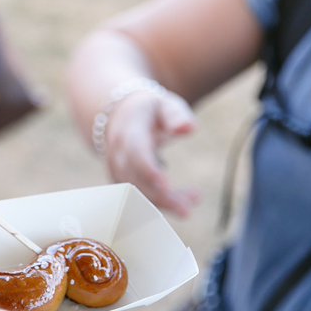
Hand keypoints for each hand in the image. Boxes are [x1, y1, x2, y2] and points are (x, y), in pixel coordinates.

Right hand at [104, 88, 200, 217]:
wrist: (119, 116)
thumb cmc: (149, 111)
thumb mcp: (164, 105)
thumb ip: (176, 116)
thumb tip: (189, 129)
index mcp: (129, 134)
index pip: (137, 155)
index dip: (149, 171)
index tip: (167, 186)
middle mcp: (118, 155)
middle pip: (136, 181)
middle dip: (162, 197)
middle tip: (191, 206)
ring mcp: (116, 170)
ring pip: (135, 194)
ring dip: (164, 202)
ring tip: (194, 199)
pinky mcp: (120, 182)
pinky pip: (136, 197)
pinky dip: (158, 202)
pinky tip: (181, 201)